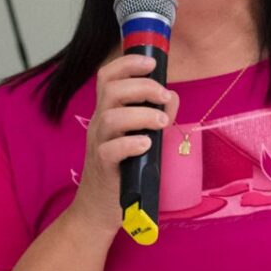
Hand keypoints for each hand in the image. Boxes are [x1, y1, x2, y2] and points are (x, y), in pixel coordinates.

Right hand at [67, 53, 176, 238]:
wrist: (99, 207)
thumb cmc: (123, 169)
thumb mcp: (139, 136)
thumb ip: (155, 115)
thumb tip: (172, 97)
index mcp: (107, 112)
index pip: (108, 77)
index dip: (128, 63)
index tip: (152, 62)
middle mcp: (100, 124)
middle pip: (111, 90)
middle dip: (142, 86)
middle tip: (164, 96)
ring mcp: (99, 145)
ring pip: (111, 117)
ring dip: (141, 114)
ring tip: (162, 122)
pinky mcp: (103, 167)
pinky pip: (110, 150)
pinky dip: (130, 143)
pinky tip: (147, 145)